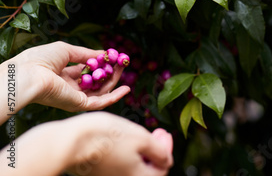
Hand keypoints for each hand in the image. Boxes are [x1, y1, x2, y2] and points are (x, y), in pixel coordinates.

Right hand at [0, 112, 172, 175]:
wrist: (71, 141)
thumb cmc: (106, 136)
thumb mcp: (139, 137)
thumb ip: (158, 151)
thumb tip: (167, 159)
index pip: (163, 169)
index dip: (166, 149)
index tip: (163, 132)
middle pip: (148, 170)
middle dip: (155, 150)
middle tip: (155, 132)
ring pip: (134, 167)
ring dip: (141, 151)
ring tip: (138, 133)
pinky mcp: (100, 173)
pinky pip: (120, 165)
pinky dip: (127, 153)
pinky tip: (123, 139)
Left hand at [9, 41, 129, 111]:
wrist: (29, 74)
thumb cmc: (41, 59)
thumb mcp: (66, 50)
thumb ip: (85, 53)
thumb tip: (103, 54)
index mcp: (63, 75)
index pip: (85, 71)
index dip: (99, 64)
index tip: (112, 57)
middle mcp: (69, 88)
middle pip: (95, 82)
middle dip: (109, 72)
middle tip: (122, 63)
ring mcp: (74, 98)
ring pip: (99, 92)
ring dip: (114, 81)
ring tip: (124, 68)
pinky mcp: (77, 105)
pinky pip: (99, 102)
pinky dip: (114, 96)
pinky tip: (125, 88)